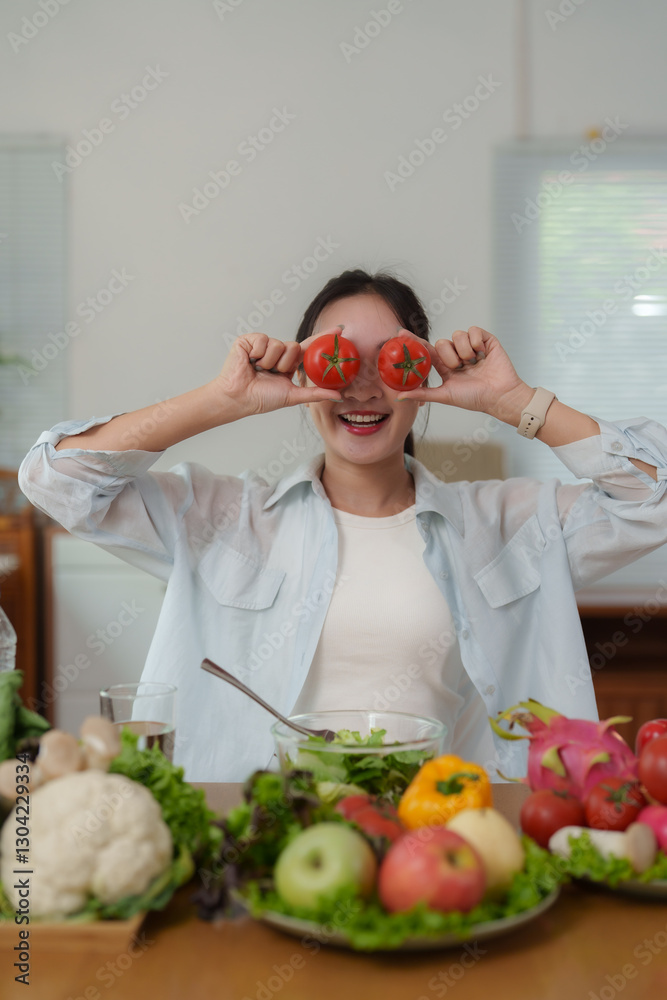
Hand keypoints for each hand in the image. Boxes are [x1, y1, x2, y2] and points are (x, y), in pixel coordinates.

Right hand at [211, 330, 342, 417]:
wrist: (238, 398)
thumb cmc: (261, 399)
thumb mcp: (293, 396)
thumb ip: (315, 393)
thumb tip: (339, 395)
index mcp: (289, 363)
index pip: (310, 348)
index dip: (324, 338)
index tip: (341, 330)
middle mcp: (278, 351)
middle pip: (294, 346)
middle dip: (285, 364)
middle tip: (272, 374)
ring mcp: (264, 344)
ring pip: (279, 344)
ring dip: (270, 362)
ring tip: (259, 370)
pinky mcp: (249, 340)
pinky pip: (263, 340)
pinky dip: (257, 354)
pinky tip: (250, 362)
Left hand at [398, 326, 530, 422]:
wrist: (499, 395)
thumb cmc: (474, 398)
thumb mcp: (444, 395)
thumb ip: (422, 393)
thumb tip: (398, 397)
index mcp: (445, 366)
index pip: (426, 349)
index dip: (414, 341)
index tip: (399, 333)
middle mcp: (456, 354)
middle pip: (441, 342)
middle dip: (449, 356)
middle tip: (459, 368)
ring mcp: (470, 346)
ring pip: (456, 335)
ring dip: (464, 351)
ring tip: (473, 364)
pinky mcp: (484, 339)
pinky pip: (472, 330)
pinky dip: (476, 342)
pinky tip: (482, 355)